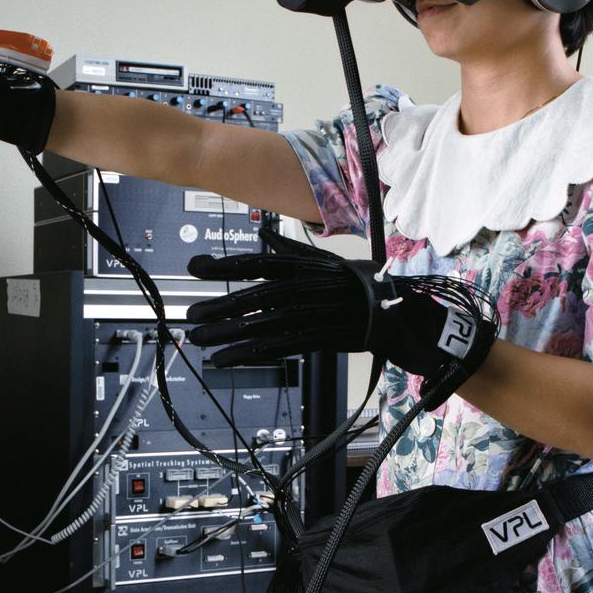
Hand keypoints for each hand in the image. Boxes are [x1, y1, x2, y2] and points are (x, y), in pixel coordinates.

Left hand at [185, 227, 495, 388]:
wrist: (401, 314)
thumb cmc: (362, 286)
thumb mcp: (327, 261)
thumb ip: (292, 249)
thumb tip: (265, 233)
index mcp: (309, 265)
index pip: (260, 260)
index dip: (226, 264)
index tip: (194, 268)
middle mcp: (310, 286)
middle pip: (256, 296)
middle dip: (220, 305)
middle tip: (190, 314)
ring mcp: (316, 313)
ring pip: (263, 324)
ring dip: (228, 334)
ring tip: (199, 340)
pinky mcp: (322, 338)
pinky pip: (280, 346)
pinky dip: (249, 353)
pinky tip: (225, 359)